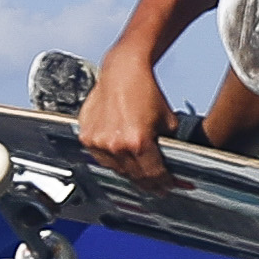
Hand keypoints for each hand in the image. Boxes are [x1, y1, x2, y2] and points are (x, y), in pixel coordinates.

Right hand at [82, 47, 172, 184]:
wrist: (123, 71)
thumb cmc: (145, 90)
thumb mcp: (169, 121)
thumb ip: (167, 145)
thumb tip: (170, 163)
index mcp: (138, 141)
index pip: (153, 174)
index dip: (165, 183)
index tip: (171, 186)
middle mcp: (116, 145)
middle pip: (135, 176)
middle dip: (150, 183)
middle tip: (159, 186)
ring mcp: (99, 142)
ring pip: (117, 170)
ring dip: (131, 173)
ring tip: (141, 172)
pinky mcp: (87, 137)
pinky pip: (102, 158)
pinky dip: (113, 160)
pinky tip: (123, 158)